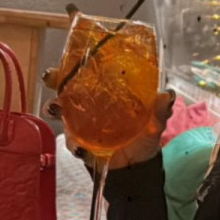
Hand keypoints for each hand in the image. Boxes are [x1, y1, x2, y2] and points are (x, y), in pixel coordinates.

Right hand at [42, 67, 175, 169]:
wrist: (137, 166)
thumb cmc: (143, 136)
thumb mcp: (155, 121)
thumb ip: (161, 110)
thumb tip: (167, 94)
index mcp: (106, 92)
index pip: (88, 71)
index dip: (76, 60)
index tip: (71, 53)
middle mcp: (88, 104)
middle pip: (64, 86)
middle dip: (54, 79)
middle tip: (52, 78)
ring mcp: (80, 123)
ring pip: (59, 110)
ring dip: (54, 107)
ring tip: (56, 108)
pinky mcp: (79, 144)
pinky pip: (71, 142)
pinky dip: (74, 144)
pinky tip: (81, 148)